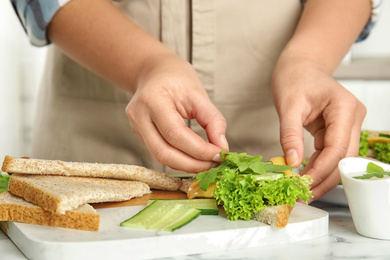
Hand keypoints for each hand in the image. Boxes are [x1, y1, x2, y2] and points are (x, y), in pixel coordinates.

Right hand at [126, 53, 227, 172]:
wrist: (154, 71)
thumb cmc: (176, 77)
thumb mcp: (199, 93)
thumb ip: (213, 120)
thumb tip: (222, 148)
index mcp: (153, 100)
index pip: (175, 134)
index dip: (199, 150)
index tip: (220, 155)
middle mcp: (139, 115)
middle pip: (164, 153)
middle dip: (192, 164)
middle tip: (215, 165)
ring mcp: (136, 126)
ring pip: (160, 157)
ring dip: (186, 165)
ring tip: (207, 163)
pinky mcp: (139, 134)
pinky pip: (160, 152)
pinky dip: (179, 158)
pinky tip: (195, 157)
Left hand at [272, 60, 365, 199]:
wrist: (300, 66)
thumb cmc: (294, 78)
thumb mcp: (288, 105)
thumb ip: (289, 134)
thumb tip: (291, 162)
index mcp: (344, 107)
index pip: (337, 148)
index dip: (321, 170)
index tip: (302, 184)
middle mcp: (352, 117)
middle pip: (343, 158)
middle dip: (324, 178)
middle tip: (303, 194)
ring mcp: (348, 124)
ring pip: (340, 159)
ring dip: (322, 175)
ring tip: (303, 189)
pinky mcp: (339, 129)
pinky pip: (331, 153)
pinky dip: (319, 165)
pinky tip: (305, 176)